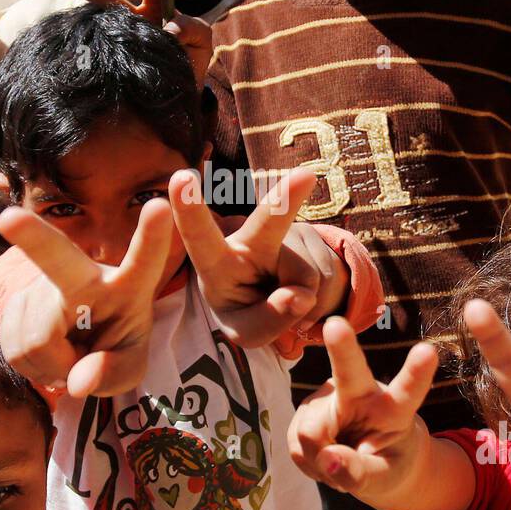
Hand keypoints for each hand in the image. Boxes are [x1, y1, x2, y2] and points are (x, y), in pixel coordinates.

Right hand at [0, 199, 173, 396]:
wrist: (82, 348)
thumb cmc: (117, 349)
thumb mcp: (129, 368)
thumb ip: (112, 374)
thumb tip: (78, 381)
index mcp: (128, 286)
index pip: (144, 260)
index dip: (151, 236)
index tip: (160, 205)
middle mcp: (84, 276)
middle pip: (57, 257)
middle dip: (33, 236)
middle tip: (9, 219)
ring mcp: (45, 286)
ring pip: (35, 339)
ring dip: (50, 365)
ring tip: (69, 357)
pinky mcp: (17, 299)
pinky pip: (13, 345)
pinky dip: (30, 363)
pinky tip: (47, 354)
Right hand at [65, 0, 212, 87]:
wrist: (182, 93)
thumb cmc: (190, 61)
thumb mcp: (201, 39)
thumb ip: (193, 27)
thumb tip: (168, 29)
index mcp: (156, 9)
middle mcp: (136, 22)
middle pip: (112, 2)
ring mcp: (126, 42)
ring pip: (102, 26)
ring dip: (81, 25)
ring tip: (58, 13)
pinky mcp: (121, 63)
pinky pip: (105, 53)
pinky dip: (95, 51)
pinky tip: (78, 51)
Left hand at [168, 166, 328, 346]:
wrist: (274, 300)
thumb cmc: (245, 312)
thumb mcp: (246, 332)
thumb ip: (266, 321)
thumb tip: (300, 295)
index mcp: (216, 262)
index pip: (199, 237)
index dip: (190, 210)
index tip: (182, 178)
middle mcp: (249, 240)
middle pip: (270, 222)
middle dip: (286, 200)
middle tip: (305, 176)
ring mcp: (284, 235)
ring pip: (307, 277)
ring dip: (302, 300)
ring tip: (283, 298)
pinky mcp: (312, 238)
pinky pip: (328, 275)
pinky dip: (319, 295)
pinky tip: (300, 289)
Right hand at [288, 318, 437, 502]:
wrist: (371, 462)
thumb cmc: (387, 465)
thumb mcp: (383, 480)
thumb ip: (360, 473)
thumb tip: (328, 460)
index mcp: (393, 407)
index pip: (407, 391)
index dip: (417, 373)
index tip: (428, 350)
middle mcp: (360, 392)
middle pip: (349, 369)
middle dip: (341, 346)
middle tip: (335, 325)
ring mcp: (328, 397)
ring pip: (311, 434)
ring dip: (321, 463)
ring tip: (340, 465)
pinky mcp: (305, 410)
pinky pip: (297, 445)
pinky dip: (310, 462)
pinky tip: (325, 460)